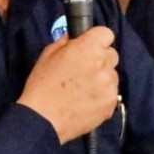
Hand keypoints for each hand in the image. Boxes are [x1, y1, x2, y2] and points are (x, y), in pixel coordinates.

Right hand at [19, 27, 120, 142]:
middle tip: (84, 71)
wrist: (43, 120)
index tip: (89, 48)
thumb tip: (76, 39)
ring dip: (102, 78)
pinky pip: (111, 93)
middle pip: (112, 55)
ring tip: (84, 90)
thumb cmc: (41, 85)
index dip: (97, 40)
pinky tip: (87, 102)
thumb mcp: (48, 56)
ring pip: (112, 75)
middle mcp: (104, 63)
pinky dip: (102, 96)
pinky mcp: (112, 102)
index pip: (106, 33)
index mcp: (88, 48)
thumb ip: (66, 42)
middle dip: (100, 59)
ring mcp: (110, 84)